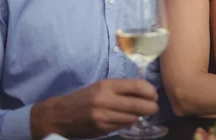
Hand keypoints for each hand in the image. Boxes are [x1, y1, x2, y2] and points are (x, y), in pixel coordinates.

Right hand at [31, 79, 158, 138]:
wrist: (60, 115)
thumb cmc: (83, 97)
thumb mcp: (101, 86)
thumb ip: (121, 88)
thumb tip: (145, 92)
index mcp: (106, 85)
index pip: (137, 86)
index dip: (150, 91)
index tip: (154, 94)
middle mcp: (106, 100)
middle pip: (139, 104)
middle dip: (151, 107)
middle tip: (154, 106)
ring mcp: (104, 117)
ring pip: (133, 118)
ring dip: (140, 116)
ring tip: (141, 113)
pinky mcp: (102, 129)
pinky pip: (123, 126)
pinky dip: (128, 123)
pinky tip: (127, 119)